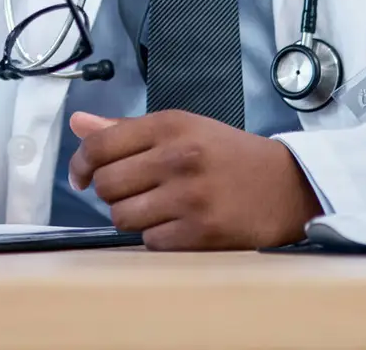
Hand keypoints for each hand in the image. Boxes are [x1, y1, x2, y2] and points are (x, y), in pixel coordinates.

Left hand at [67, 110, 321, 250]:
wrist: (287, 186)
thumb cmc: (228, 156)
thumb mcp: (182, 129)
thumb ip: (126, 130)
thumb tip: (77, 123)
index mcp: (170, 126)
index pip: (100, 145)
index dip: (80, 165)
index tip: (81, 177)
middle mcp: (178, 157)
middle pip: (107, 185)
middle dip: (111, 193)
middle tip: (132, 192)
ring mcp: (190, 197)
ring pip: (123, 217)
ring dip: (132, 218)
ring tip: (156, 209)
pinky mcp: (202, 232)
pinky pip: (150, 242)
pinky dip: (157, 238)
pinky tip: (177, 225)